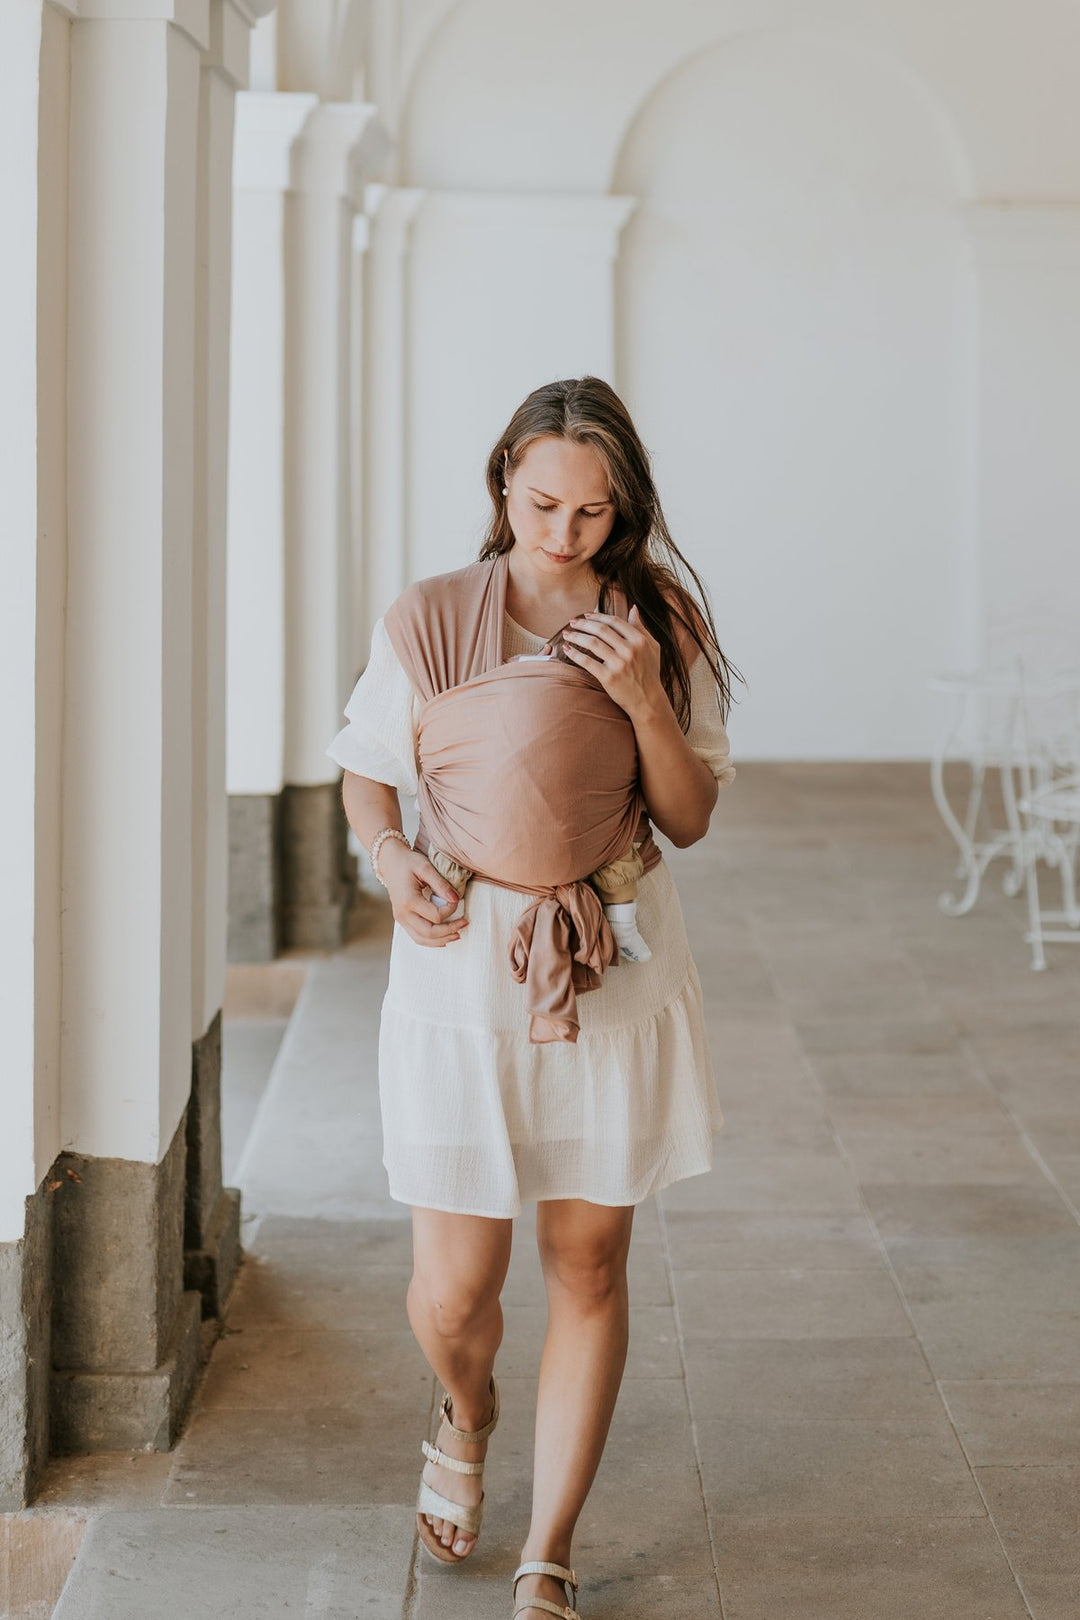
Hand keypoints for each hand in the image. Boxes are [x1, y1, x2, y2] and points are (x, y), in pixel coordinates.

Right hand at [378, 840, 468, 947]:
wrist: (390, 862)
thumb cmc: (407, 862)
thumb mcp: (425, 868)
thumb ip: (441, 884)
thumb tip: (456, 899)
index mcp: (409, 901)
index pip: (436, 916)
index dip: (450, 910)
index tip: (456, 899)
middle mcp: (403, 913)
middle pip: (429, 933)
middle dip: (449, 931)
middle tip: (464, 923)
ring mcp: (401, 918)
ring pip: (422, 939)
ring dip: (441, 940)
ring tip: (457, 935)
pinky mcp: (402, 919)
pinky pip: (416, 936)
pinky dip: (431, 940)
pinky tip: (443, 938)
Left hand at [560, 604, 664, 720]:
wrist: (647, 700)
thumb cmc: (649, 672)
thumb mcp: (652, 647)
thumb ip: (641, 628)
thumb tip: (633, 608)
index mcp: (639, 640)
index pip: (614, 622)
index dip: (598, 616)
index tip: (586, 615)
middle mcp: (629, 650)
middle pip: (601, 630)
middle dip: (583, 623)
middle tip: (572, 622)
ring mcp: (619, 664)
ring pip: (592, 643)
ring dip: (576, 636)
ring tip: (566, 634)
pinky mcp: (608, 677)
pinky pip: (587, 662)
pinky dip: (575, 654)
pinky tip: (566, 649)